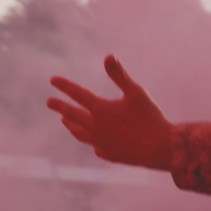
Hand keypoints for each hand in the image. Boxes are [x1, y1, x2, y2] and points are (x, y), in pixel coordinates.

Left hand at [48, 56, 175, 169]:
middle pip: (73, 115)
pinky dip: (91, 141)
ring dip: (71, 125)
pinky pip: (96, 147)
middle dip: (60, 107)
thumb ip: (119, 75)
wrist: (161, 149)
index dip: (65, 86)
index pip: (78, 94)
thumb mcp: (136, 92)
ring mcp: (101, 143)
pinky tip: (93, 143)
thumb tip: (108, 56)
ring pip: (80, 133)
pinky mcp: (110, 155)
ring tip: (64, 121)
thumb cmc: (150, 117)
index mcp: (100, 110)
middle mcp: (96, 127)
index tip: (52, 80)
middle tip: (50, 102)